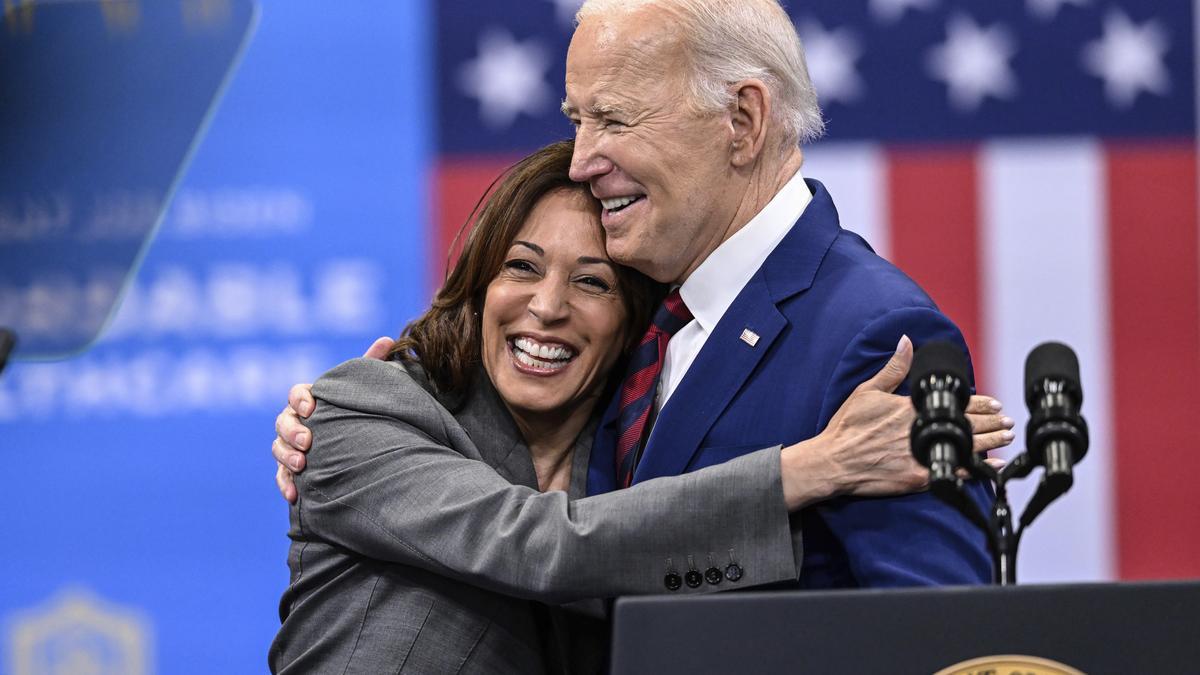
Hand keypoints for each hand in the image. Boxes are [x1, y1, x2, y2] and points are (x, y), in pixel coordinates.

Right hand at [274, 336, 395, 502]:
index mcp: (311, 399)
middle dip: (292, 431)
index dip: (301, 398)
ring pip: (278, 448)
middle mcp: (297, 421)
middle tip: (308, 441)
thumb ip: (372, 364)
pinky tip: (294, 494)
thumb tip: (388, 339)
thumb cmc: (360, 411)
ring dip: (287, 456)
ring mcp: (291, 445)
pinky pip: (281, 477)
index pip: (297, 393)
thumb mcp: (366, 389)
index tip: (312, 407)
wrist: (360, 446)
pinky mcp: (292, 470)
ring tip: (302, 465)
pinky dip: (285, 484)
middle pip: (283, 422)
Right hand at [779, 336, 1013, 509]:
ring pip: (965, 448)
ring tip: (1006, 439)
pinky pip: (954, 473)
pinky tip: (991, 469)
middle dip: (992, 423)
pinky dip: (976, 471)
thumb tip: (907, 342)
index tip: (995, 403)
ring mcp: (920, 456)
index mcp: (910, 409)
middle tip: (1008, 422)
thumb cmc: (847, 427)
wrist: (833, 461)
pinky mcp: (918, 478)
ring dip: (990, 443)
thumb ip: (893, 369)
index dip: (979, 403)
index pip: (954, 403)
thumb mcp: (867, 391)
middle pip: (966, 426)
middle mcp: (919, 431)